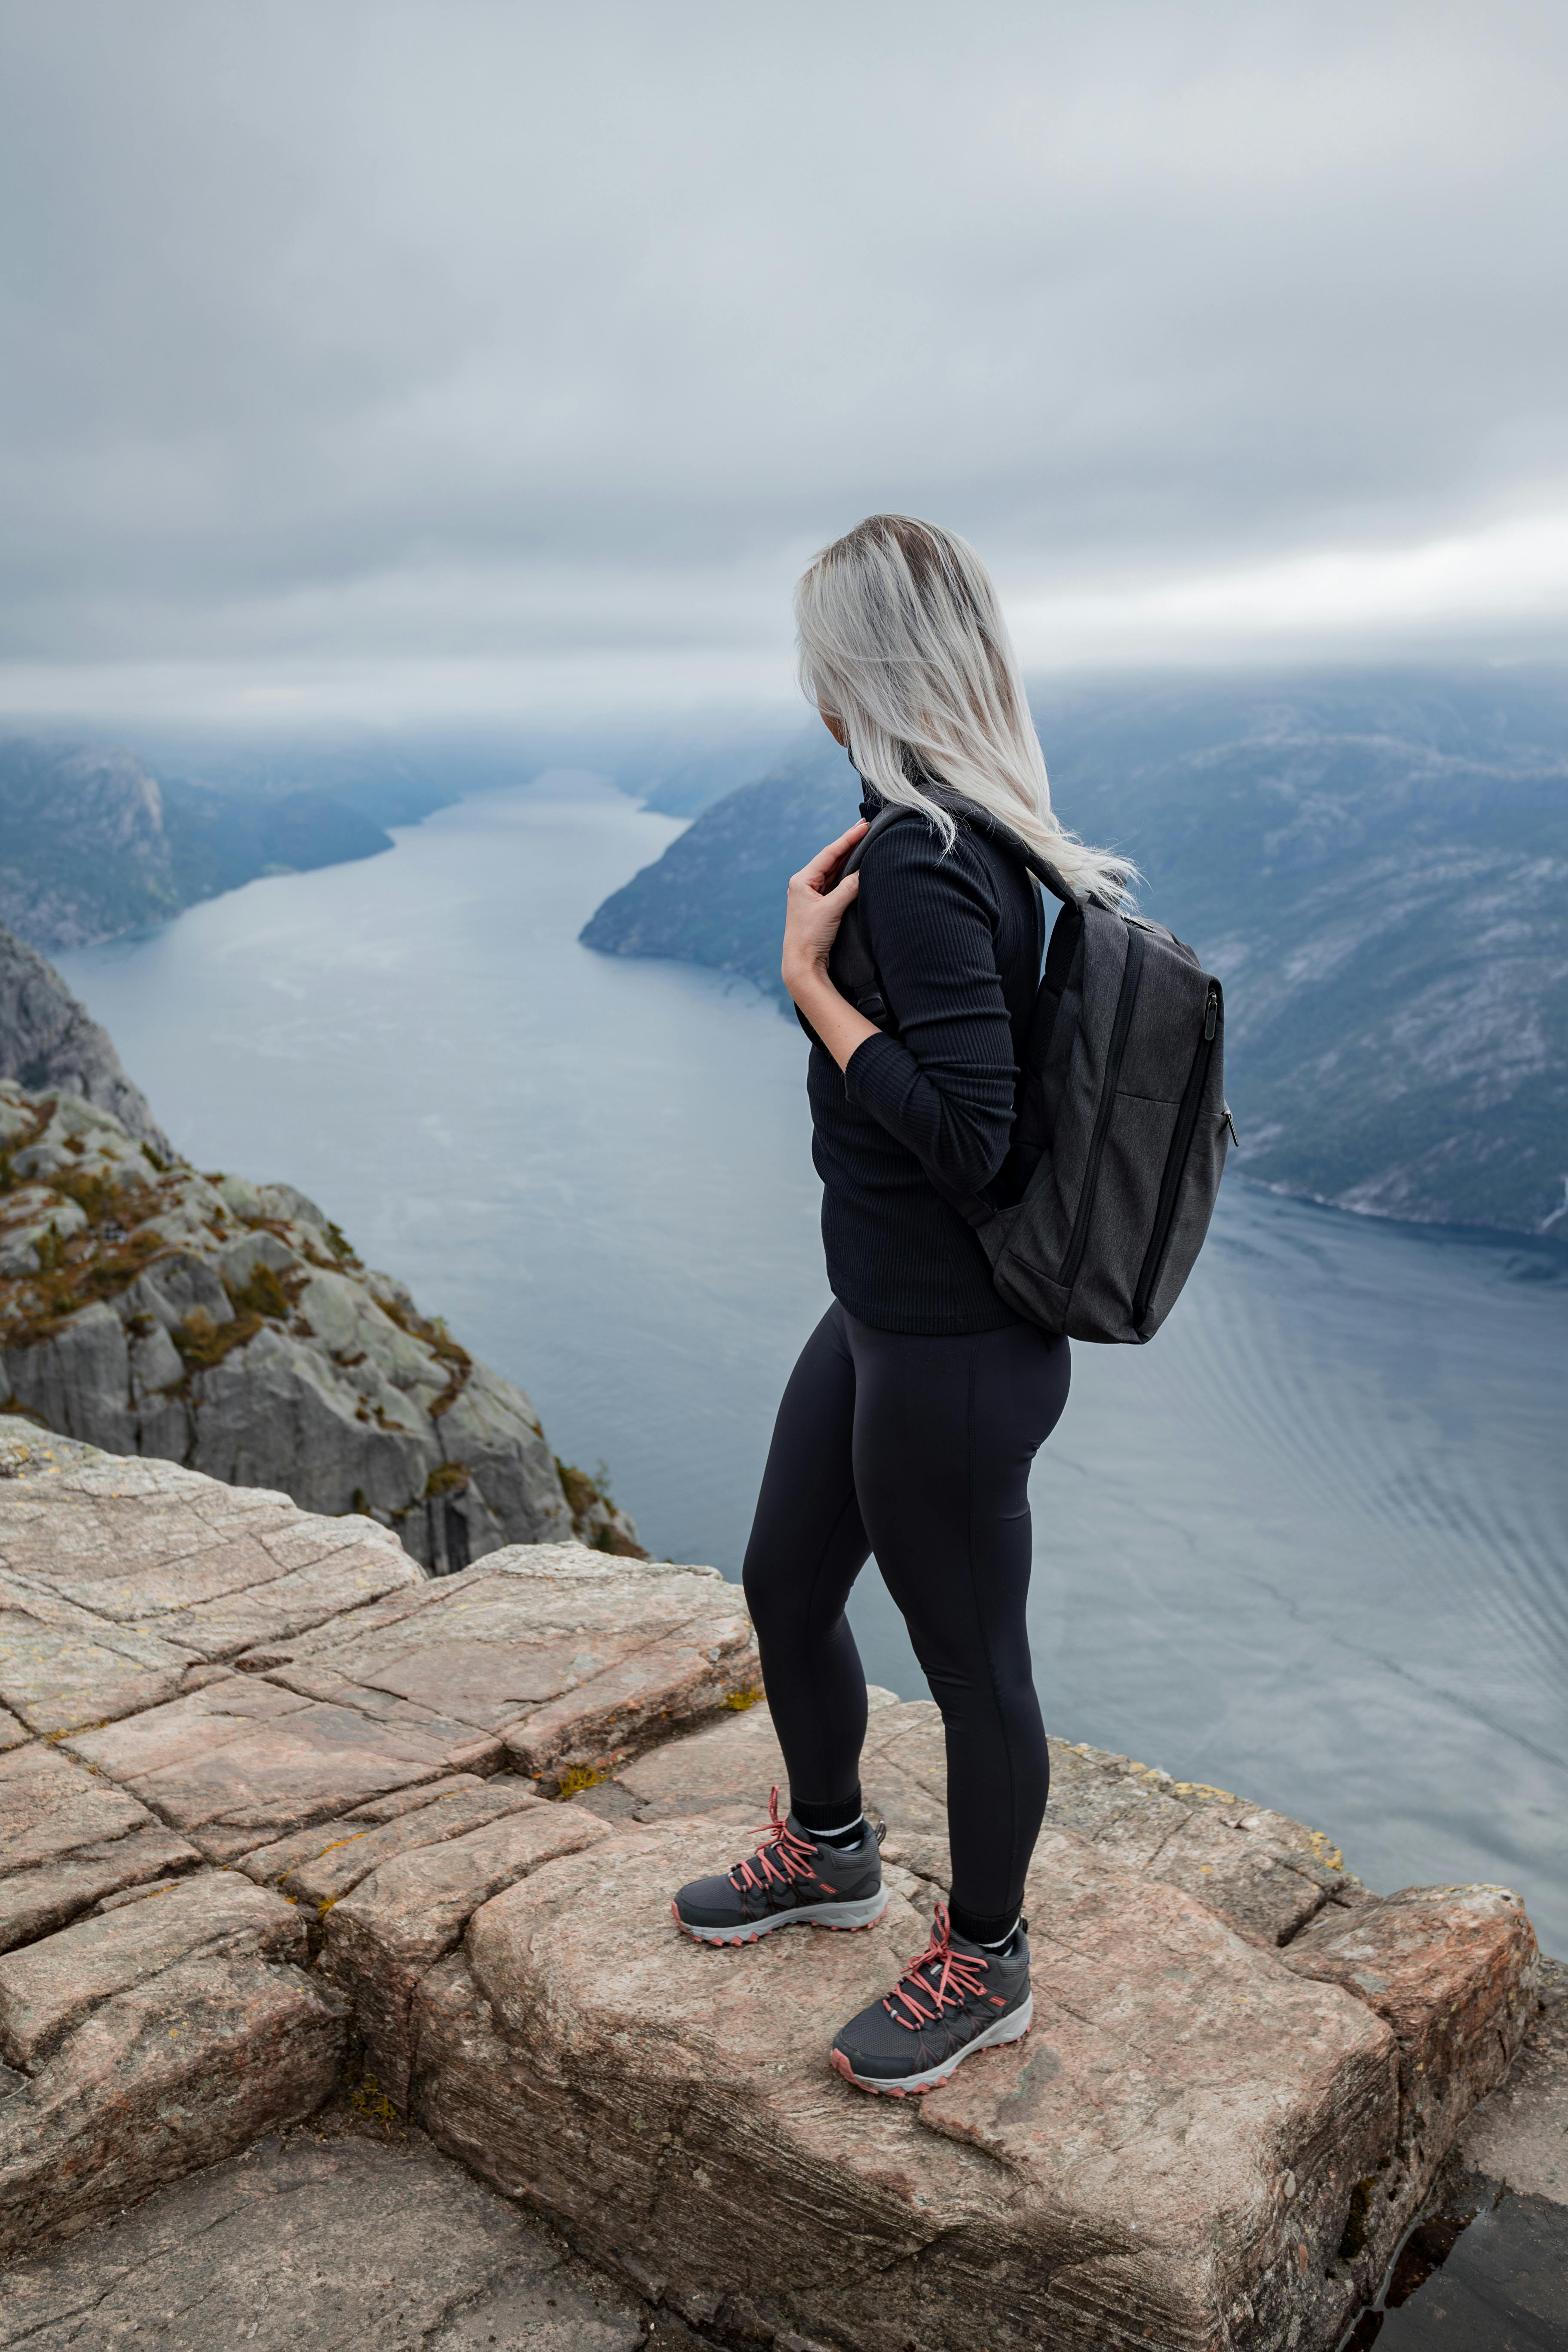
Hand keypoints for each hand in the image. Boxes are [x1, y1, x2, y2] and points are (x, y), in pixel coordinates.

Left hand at [781, 820, 868, 997]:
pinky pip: (835, 885)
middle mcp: (805, 885)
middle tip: (866, 828)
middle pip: (831, 860)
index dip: (847, 839)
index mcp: (802, 880)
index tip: (863, 826)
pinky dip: (847, 875)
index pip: (829, 854)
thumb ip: (848, 888)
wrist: (802, 964)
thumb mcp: (831, 909)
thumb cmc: (810, 937)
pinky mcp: (819, 906)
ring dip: (849, 858)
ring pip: (834, 872)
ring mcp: (812, 895)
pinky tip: (857, 867)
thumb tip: (863, 872)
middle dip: (849, 845)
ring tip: (864, 842)